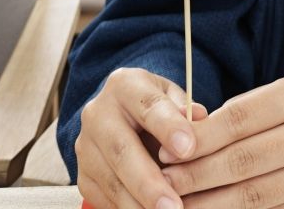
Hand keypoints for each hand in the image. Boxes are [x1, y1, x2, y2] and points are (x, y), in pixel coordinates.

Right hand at [76, 68, 207, 208]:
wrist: (126, 120)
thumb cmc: (159, 111)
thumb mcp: (175, 100)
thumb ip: (187, 111)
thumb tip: (200, 118)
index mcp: (125, 86)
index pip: (148, 105)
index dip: (168, 126)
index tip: (188, 148)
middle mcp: (98, 113)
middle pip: (121, 149)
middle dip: (149, 182)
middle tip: (173, 206)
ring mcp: (87, 145)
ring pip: (111, 180)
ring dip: (139, 205)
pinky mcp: (84, 174)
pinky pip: (104, 198)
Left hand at [159, 77, 283, 207]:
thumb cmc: (273, 117)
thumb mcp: (255, 102)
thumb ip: (220, 120)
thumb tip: (173, 147)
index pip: (237, 120)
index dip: (199, 139)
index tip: (165, 153)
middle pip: (243, 160)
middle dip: (197, 174)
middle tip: (164, 183)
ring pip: (253, 195)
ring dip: (209, 203)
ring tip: (179, 203)